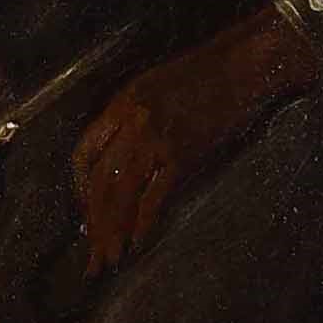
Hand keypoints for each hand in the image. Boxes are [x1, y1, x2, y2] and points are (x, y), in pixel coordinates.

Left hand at [74, 13, 320, 271]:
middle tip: (93, 253)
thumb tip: (118, 161)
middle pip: (101, 180)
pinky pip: (155, 196)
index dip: (80, 189)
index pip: (84, 153)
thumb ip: (130, 118)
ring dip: (112, 229)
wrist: (243, 65)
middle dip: (95, 220)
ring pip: (122, 192)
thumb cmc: (204, 73)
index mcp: (121, 102)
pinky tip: (137, 242)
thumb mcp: (153, 86)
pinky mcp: (184, 153)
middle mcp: (132, 121)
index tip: (84, 212)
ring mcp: (157, 138)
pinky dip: (143, 223)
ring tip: (109, 257)